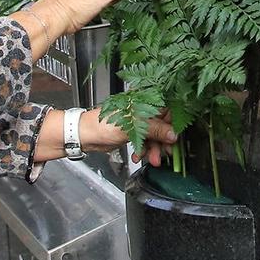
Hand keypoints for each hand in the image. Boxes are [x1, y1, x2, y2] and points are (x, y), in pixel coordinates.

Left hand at [34, 106, 177, 163]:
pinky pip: (145, 141)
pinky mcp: (133, 131)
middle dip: (163, 141)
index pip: (167, 109)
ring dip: (154, 149)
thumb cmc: (102, 124)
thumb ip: (156, 129)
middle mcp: (143, 108)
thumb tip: (173, 135)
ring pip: (154, 135)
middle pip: (162, 125)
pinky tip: (138, 156)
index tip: (175, 138)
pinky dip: (144, 150)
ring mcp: (138, 120)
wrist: (85, 135)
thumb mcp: (133, 126)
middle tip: (164, 153)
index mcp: (144, 99)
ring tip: (151, 159)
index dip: (173, 124)